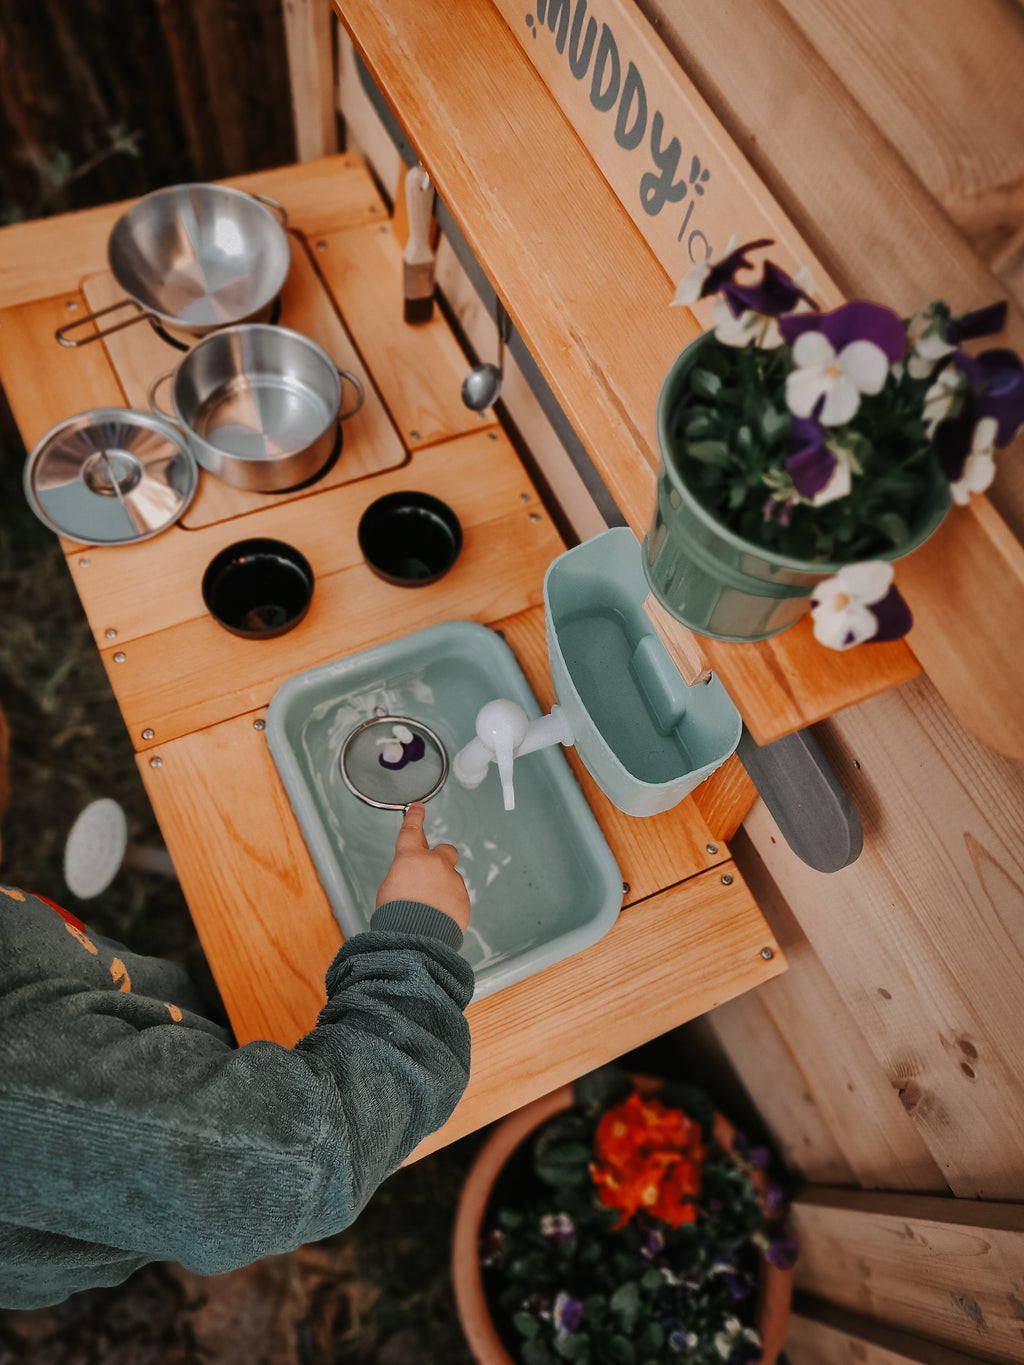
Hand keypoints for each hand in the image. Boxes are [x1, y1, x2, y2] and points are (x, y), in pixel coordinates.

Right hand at [375, 803, 470, 933]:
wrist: (416, 938)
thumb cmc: (397, 915)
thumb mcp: (388, 889)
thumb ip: (403, 876)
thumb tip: (412, 878)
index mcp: (411, 858)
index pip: (412, 829)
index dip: (415, 817)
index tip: (418, 808)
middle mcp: (435, 864)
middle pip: (445, 850)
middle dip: (440, 857)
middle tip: (432, 871)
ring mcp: (452, 880)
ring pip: (451, 878)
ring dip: (443, 888)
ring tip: (429, 909)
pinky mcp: (463, 898)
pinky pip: (457, 897)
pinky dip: (449, 905)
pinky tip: (438, 918)